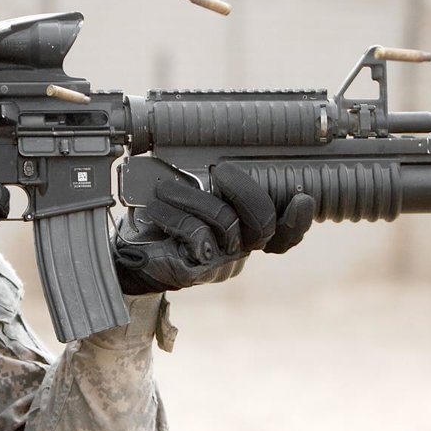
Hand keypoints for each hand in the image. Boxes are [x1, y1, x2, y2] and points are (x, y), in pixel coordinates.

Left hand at [113, 162, 314, 293]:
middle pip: (263, 225)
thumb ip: (210, 186)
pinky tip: (156, 210)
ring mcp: (220, 264)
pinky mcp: (197, 271)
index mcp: (242, 235)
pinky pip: (198, 234)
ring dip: (192, 197)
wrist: (127, 255)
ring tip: (164, 188)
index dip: (298, 220)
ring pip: (226, 222)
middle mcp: (238, 251)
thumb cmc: (161, 222)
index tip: (303, 197)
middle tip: (224, 171)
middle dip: (246, 190)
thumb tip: (217, 159)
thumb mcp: (187, 198)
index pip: (283, 236)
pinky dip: (174, 215)